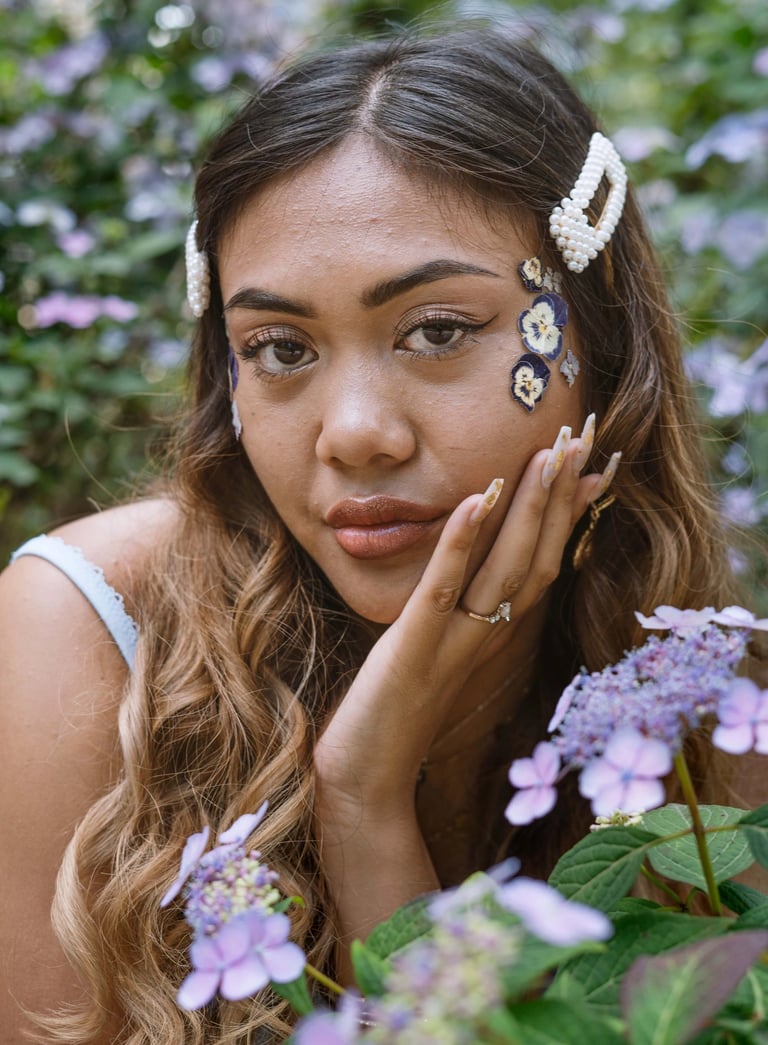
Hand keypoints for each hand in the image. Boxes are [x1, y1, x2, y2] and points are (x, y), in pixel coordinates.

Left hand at [314, 414, 615, 818]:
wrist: (367, 775)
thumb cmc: (397, 710)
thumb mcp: (437, 649)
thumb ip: (459, 609)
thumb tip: (470, 570)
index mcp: (493, 634)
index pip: (543, 565)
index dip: (569, 516)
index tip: (592, 466)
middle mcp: (486, 636)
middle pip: (537, 558)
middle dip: (561, 497)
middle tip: (584, 438)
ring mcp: (454, 642)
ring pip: (505, 569)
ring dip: (530, 510)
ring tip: (549, 455)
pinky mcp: (414, 647)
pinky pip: (444, 587)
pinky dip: (462, 541)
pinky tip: (476, 498)